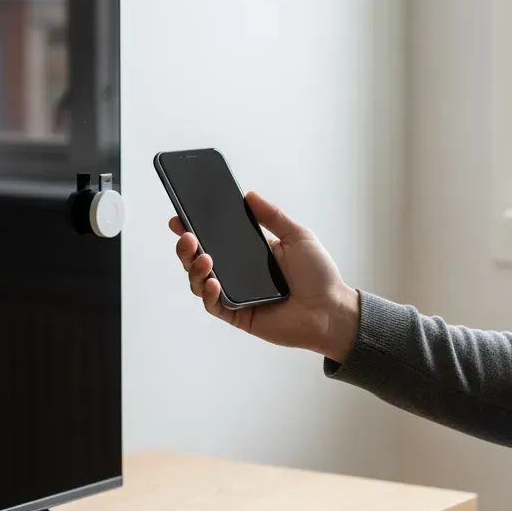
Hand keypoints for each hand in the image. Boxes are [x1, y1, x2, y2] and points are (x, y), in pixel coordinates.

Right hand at [170, 191, 360, 360]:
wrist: (331, 310)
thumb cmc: (319, 276)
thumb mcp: (298, 235)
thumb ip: (272, 216)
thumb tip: (249, 194)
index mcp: (249, 252)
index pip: (214, 238)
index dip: (194, 229)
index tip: (180, 218)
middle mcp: (238, 273)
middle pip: (199, 259)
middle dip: (186, 247)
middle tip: (187, 235)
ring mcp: (235, 294)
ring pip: (200, 282)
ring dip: (195, 268)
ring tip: (204, 257)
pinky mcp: (237, 315)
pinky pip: (214, 305)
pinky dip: (209, 294)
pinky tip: (213, 283)